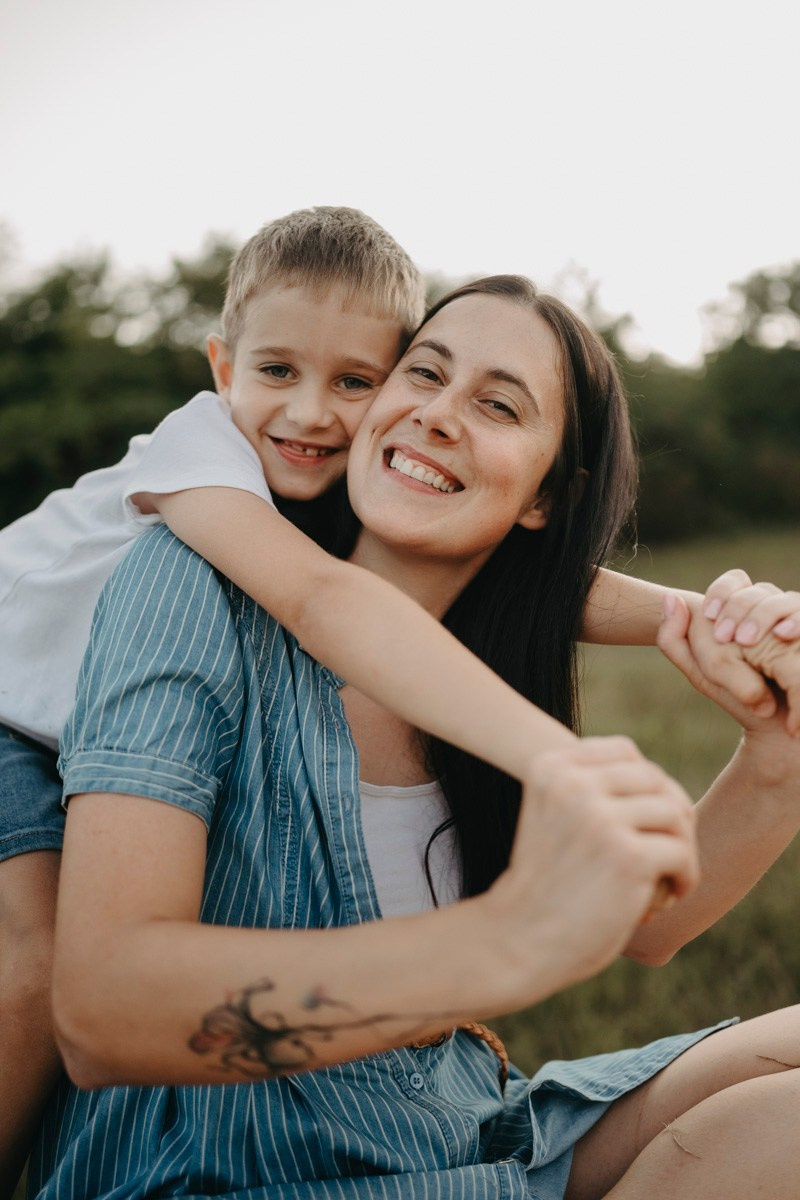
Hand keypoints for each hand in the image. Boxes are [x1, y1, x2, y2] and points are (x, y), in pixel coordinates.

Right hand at [486, 738, 697, 995]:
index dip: (645, 784)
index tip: (640, 824)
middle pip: (655, 779)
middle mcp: (574, 784)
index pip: (624, 751)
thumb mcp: (554, 815)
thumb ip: (592, 788)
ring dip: (680, 847)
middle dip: (669, 816)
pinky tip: (669, 897)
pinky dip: (684, 877)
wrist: (518, 940)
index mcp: (551, 766)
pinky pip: (682, 852)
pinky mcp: (628, 857)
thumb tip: (666, 785)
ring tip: (666, 876)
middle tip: (663, 853)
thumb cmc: (547, 882)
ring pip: (675, 814)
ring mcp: (601, 818)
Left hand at [659, 592, 793, 730]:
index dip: (723, 591)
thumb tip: (670, 598)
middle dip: (742, 608)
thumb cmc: (737, 697)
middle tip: (731, 638)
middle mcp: (772, 612)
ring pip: (789, 600)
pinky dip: (796, 623)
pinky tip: (785, 635)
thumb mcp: (700, 672)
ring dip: (767, 614)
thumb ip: (674, 640)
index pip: (735, 581)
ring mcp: (795, 625)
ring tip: (755, 638)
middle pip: (761, 590)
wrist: (776, 729)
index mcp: (741, 612)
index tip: (710, 614)